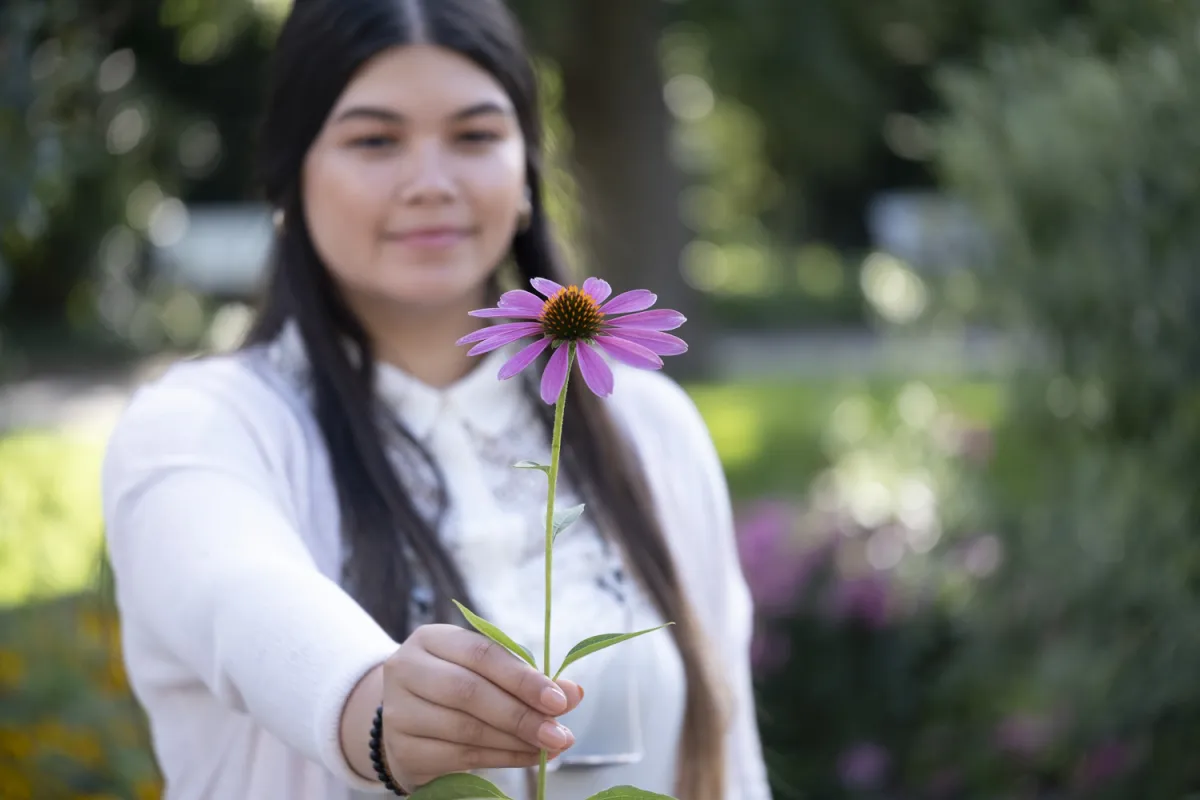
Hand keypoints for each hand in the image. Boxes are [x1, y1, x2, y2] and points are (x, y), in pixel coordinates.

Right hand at [380, 623, 583, 788]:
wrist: (405, 719)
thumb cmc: (454, 686)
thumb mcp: (486, 671)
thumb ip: (526, 678)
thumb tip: (574, 692)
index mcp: (430, 639)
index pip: (482, 654)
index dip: (523, 678)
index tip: (560, 699)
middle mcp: (406, 670)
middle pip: (470, 692)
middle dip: (522, 714)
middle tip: (560, 732)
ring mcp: (398, 712)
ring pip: (466, 729)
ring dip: (515, 741)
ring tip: (550, 746)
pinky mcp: (403, 750)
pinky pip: (460, 757)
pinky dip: (501, 759)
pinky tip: (527, 757)